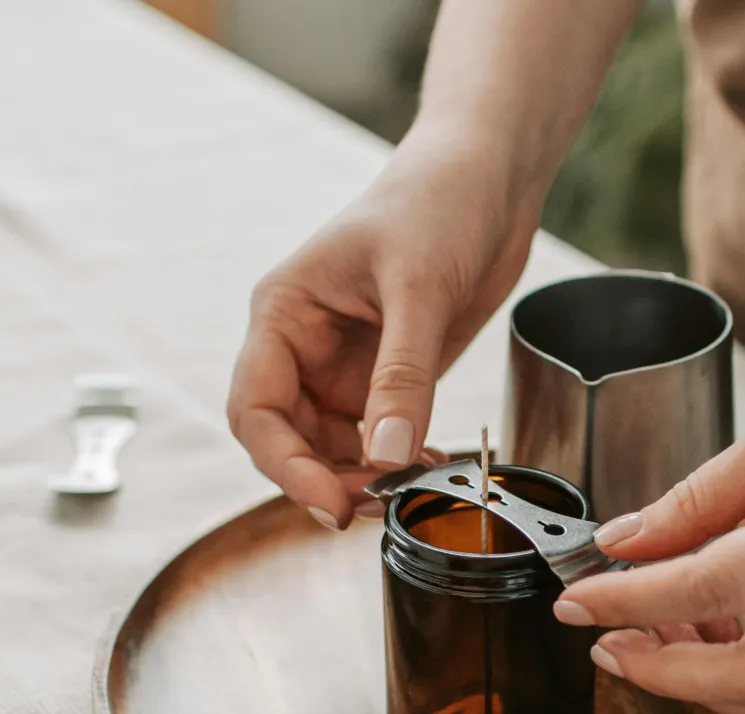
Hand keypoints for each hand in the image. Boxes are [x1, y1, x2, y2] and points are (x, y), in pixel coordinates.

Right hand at [227, 138, 538, 527]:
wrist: (488, 178)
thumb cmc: (438, 202)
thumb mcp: (421, 287)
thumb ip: (403, 375)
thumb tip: (387, 455)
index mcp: (284, 313)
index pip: (256, 409)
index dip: (284, 465)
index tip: (330, 503)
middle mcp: (304, 346)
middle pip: (289, 441)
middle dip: (328, 479)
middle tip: (381, 505)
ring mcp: (345, 366)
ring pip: (332, 449)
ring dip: (365, 478)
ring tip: (415, 488)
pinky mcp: (387, 377)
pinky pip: (377, 438)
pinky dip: (397, 462)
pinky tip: (430, 467)